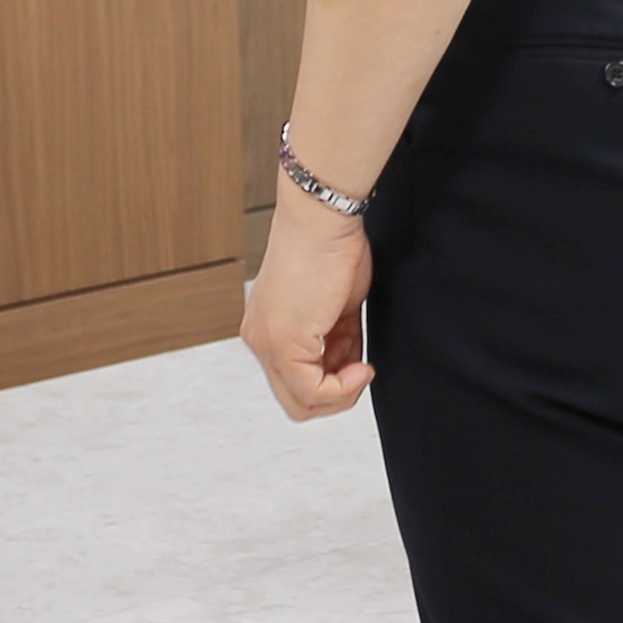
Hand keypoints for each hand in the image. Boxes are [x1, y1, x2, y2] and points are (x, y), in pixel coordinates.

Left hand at [241, 185, 372, 419]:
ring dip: (342, 392)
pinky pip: (313, 392)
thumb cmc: (331, 247)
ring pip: (302, 404)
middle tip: (361, 372)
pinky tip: (362, 365)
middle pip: (296, 402)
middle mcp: (260, 340)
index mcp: (267, 328)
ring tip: (362, 363)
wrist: (323, 218)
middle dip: (337, 396)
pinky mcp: (283, 345)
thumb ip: (336, 340)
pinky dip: (344, 387)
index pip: (295, 383)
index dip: (334, 383)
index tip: (359, 360)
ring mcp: (268, 345)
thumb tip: (348, 367)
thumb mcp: (337, 308)